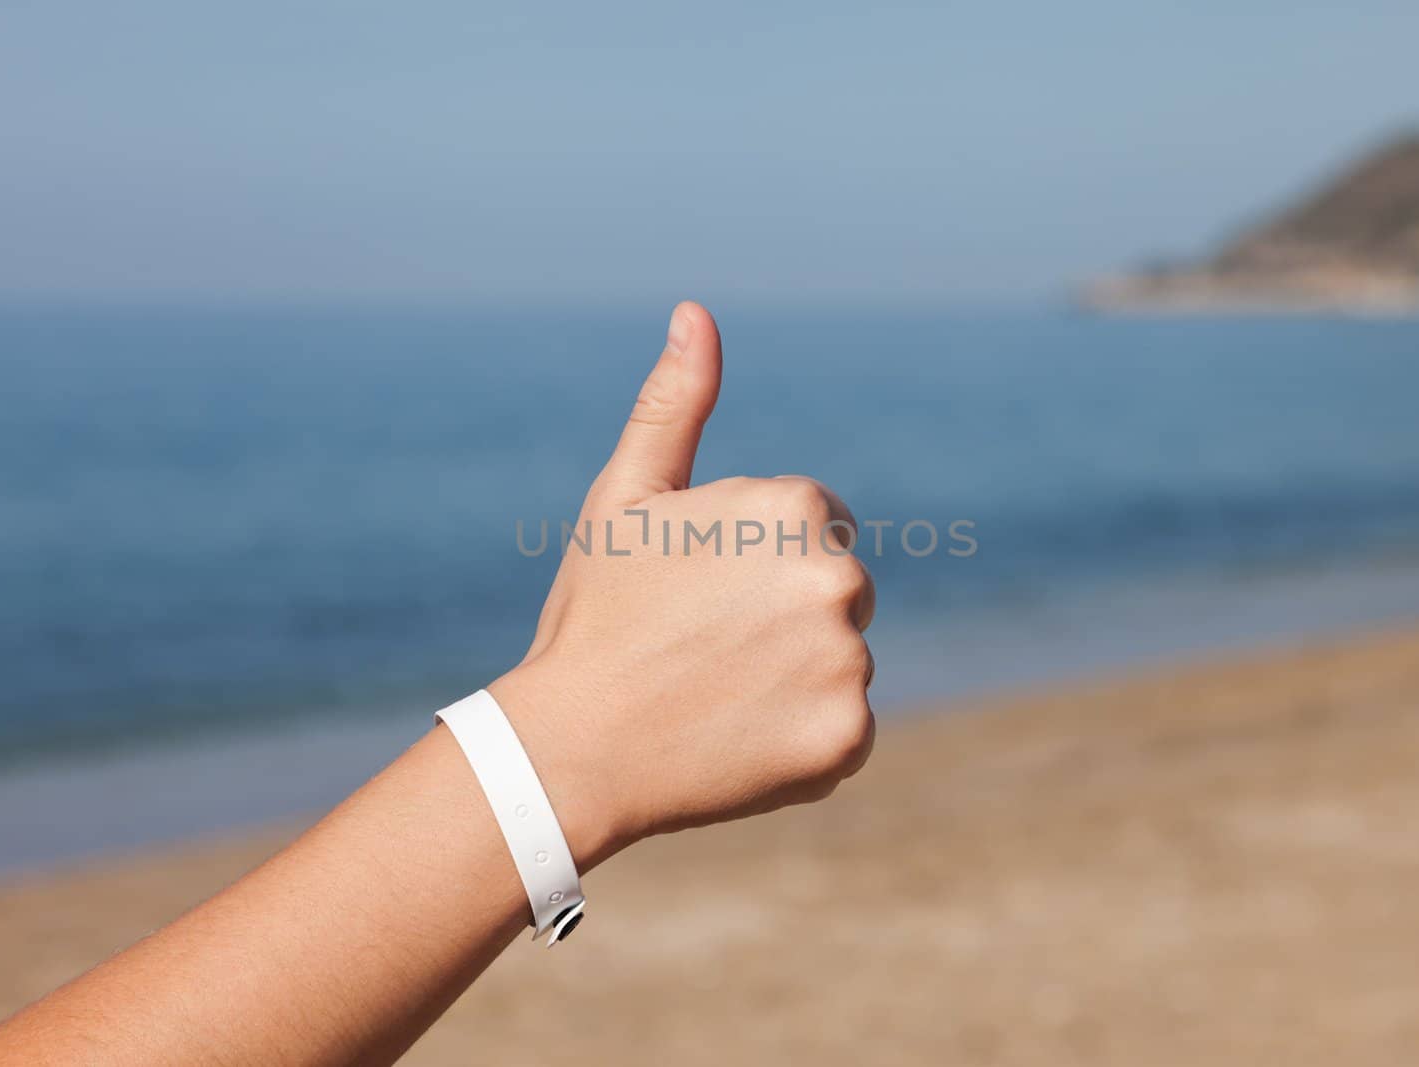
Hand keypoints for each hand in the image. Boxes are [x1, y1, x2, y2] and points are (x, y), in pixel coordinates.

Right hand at [489, 302, 875, 863]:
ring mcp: (848, 663)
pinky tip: (737, 741)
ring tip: (714, 697)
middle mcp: (838, 578)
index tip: (699, 595)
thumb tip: (695, 313)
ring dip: (794, 679)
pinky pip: (843, 730)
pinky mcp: (848, 737)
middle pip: (837, 592)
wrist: (570, 753)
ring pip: (840, 661)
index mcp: (795, 508)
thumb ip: (673, 405)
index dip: (751, 562)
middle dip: (783, 615)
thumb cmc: (595, 618)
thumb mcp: (625, 498)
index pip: (817, 528)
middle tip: (704, 650)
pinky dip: (802, 740)